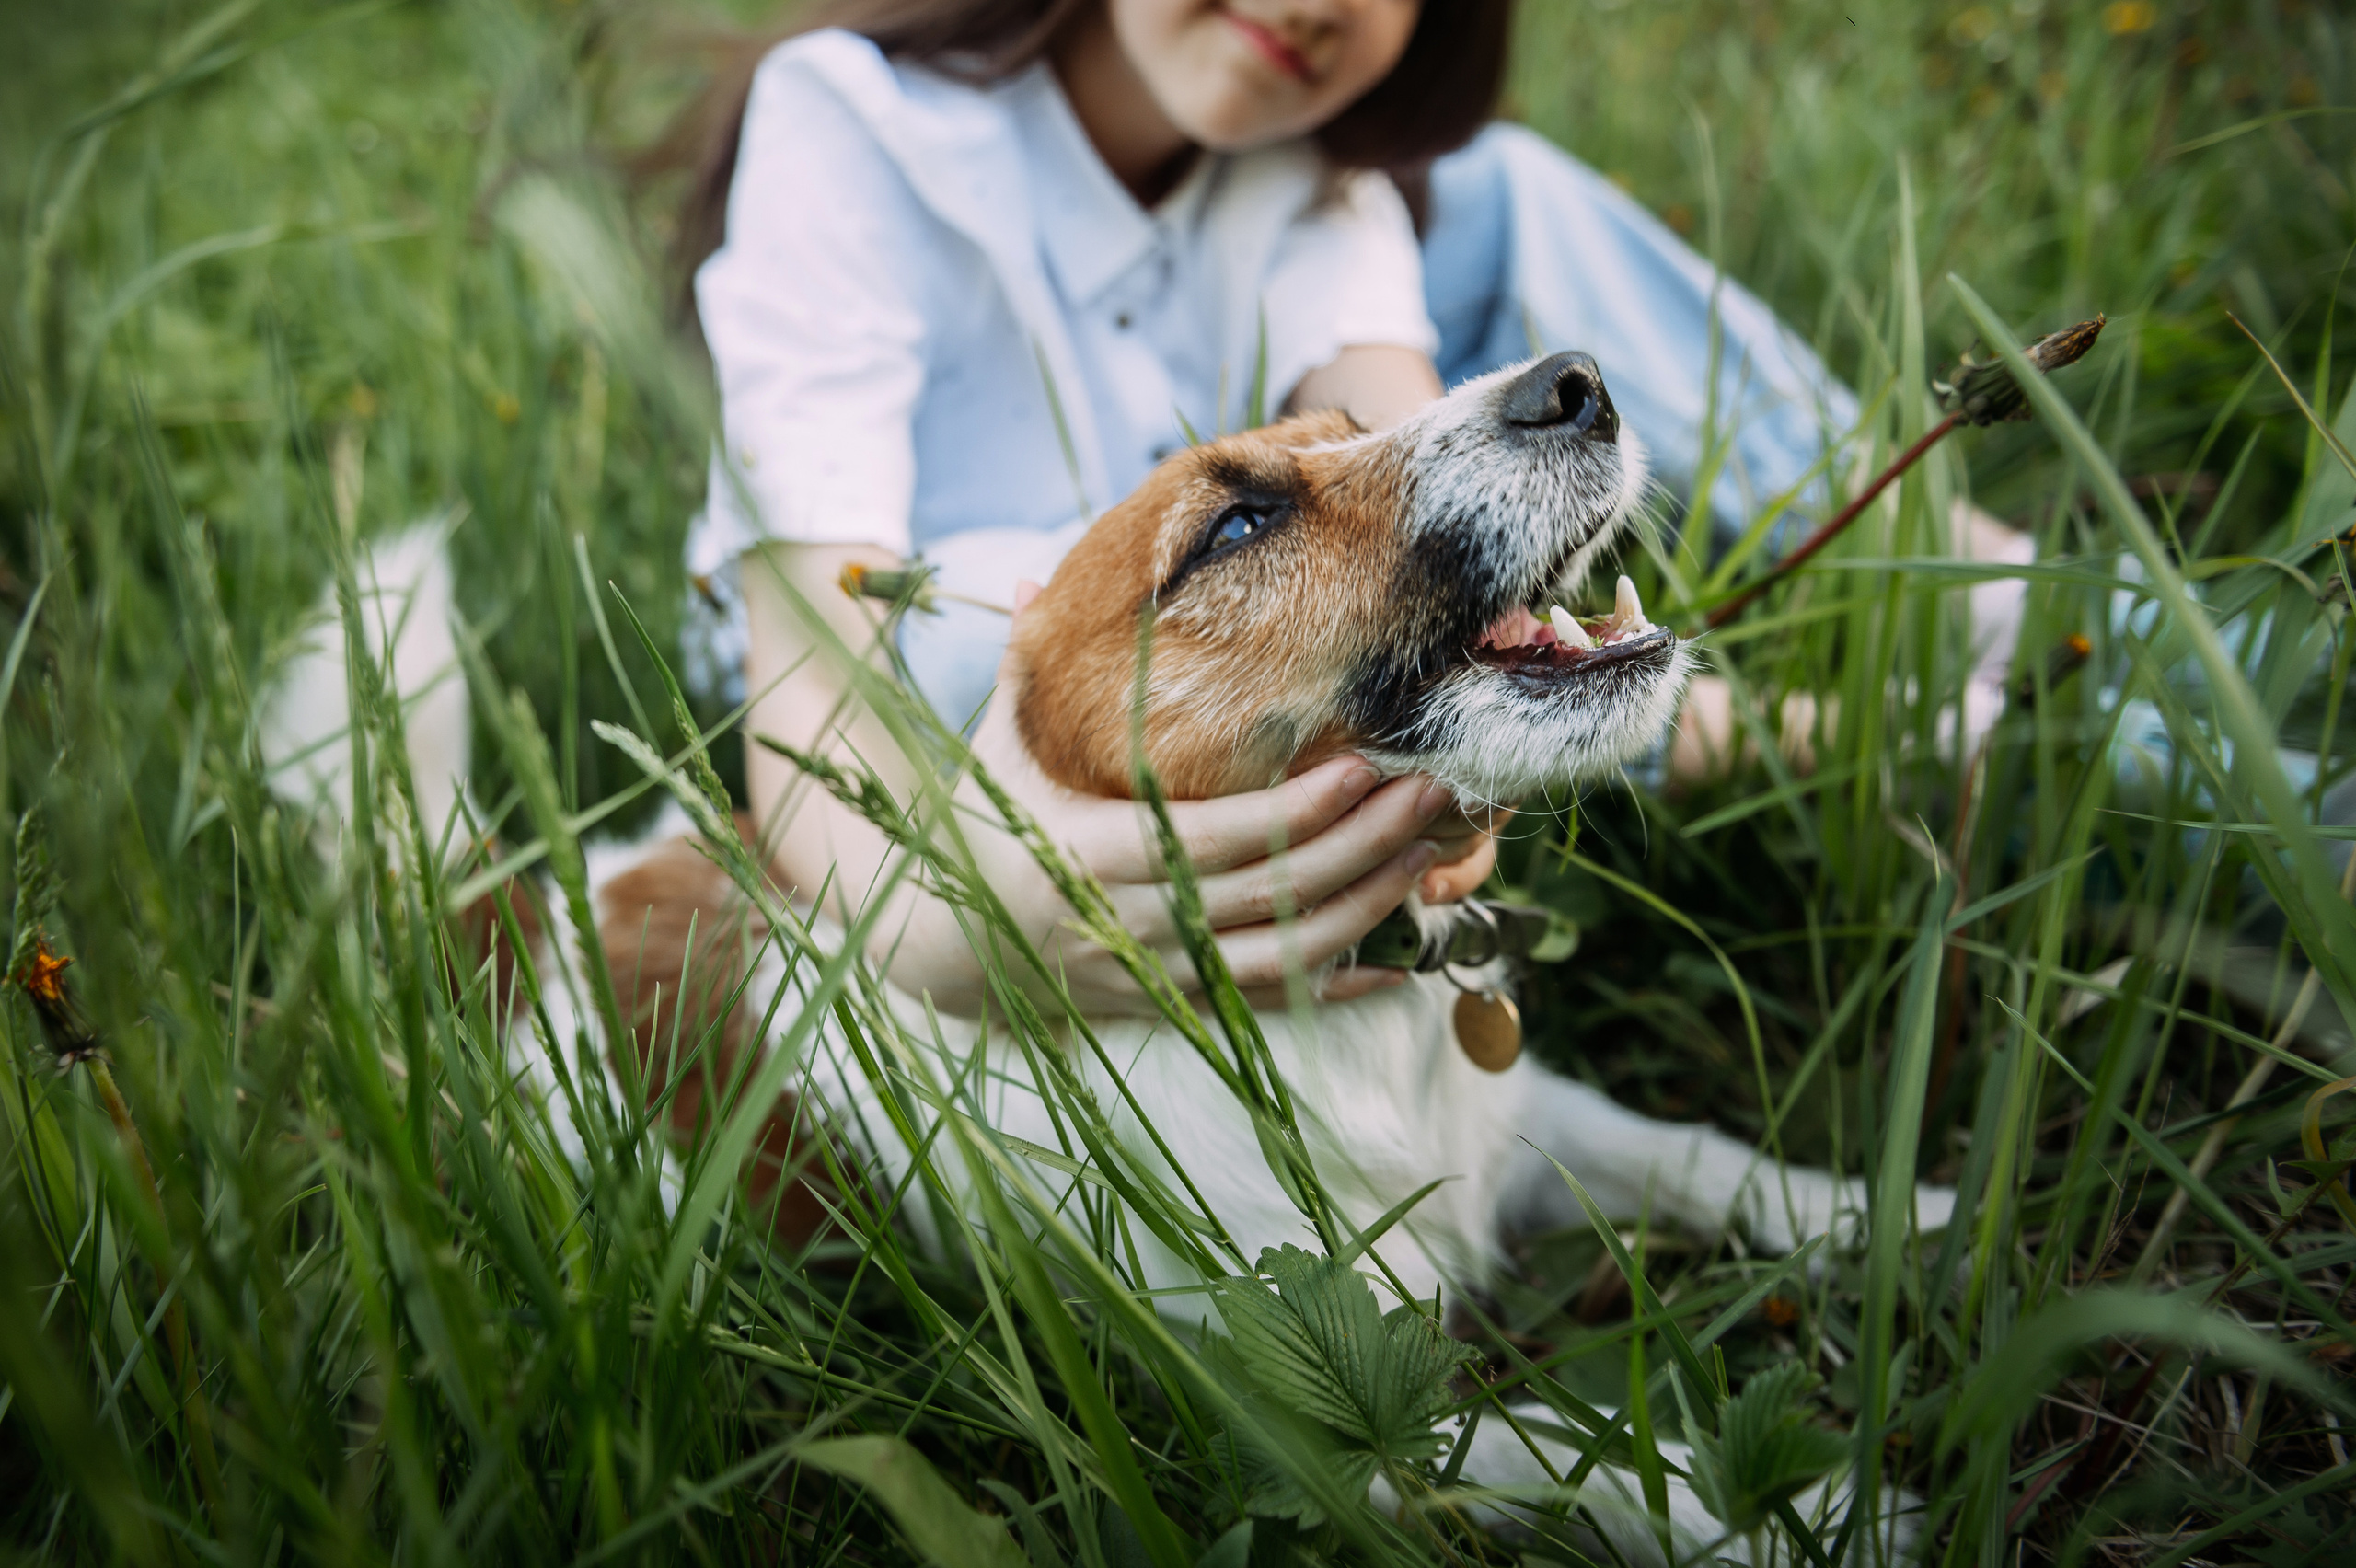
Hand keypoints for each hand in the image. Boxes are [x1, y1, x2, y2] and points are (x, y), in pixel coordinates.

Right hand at [880, 586, 1471, 1014]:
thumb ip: (1024, 672)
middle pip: (1264, 896)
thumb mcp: (992, 751)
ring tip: (1428, 855)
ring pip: (1279, 957)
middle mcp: (1127, 924)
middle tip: (1431, 795)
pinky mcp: (1171, 1008)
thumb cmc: (981, 829)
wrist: (944, 949)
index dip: (1293, 813)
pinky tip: (1398, 960)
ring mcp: (1154, 974)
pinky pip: (1267, 1004)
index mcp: (1088, 855)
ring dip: (1363, 909)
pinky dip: (1334, 986)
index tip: (1365, 767)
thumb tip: (1043, 582)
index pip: (1210, 839)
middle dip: (1358, 847)